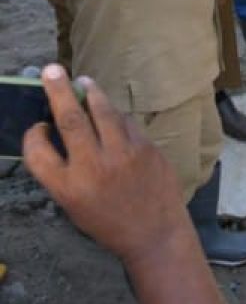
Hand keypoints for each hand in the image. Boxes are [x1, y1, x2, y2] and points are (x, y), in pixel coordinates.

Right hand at [22, 65, 191, 264]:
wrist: (155, 233)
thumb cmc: (109, 222)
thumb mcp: (74, 206)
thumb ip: (63, 173)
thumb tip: (56, 136)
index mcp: (68, 187)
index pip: (37, 151)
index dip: (33, 135)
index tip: (38, 126)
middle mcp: (93, 167)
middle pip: (70, 119)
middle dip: (59, 91)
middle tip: (52, 70)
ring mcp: (123, 154)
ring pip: (103, 112)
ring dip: (92, 93)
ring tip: (83, 82)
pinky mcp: (146, 147)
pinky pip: (126, 122)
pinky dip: (115, 114)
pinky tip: (110, 111)